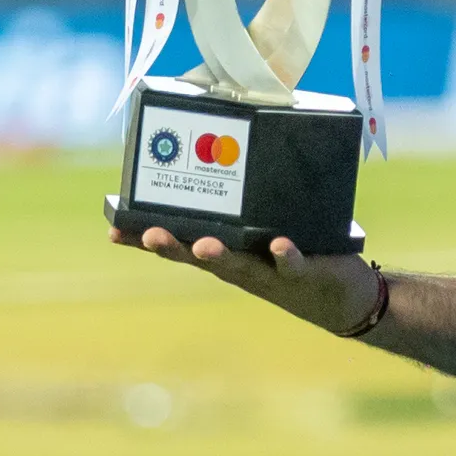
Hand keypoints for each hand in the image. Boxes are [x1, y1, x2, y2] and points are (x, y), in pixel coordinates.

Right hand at [109, 224, 381, 335]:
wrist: (341, 299)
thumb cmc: (291, 258)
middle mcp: (240, 266)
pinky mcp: (304, 271)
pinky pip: (292, 263)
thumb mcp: (258, 234)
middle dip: (172, 246)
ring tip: (202, 245)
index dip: (145, 241)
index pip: (178, 246)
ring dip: (218, 256)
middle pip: (198, 257)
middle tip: (147, 235)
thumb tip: (218, 156)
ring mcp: (269, 272)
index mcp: (225, 253)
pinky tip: (277, 244)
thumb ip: (240, 208)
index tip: (114, 230)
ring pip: (238, 265)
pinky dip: (284, 254)